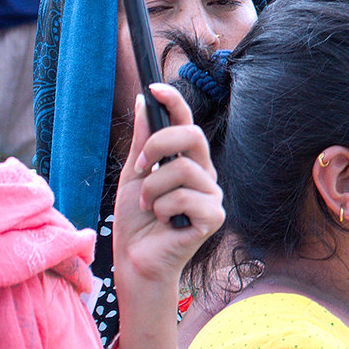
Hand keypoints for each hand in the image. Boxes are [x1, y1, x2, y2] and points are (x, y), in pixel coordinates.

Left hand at [112, 84, 223, 292]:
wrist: (135, 261)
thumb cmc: (137, 222)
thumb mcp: (134, 175)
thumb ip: (143, 141)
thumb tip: (144, 101)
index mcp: (187, 161)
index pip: (186, 123)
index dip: (174, 102)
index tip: (153, 88)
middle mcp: (204, 174)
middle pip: (192, 136)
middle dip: (158, 145)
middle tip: (140, 167)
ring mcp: (212, 195)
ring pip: (182, 170)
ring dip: (153, 189)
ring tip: (150, 208)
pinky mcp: (214, 216)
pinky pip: (185, 197)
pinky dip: (164, 209)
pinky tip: (165, 222)